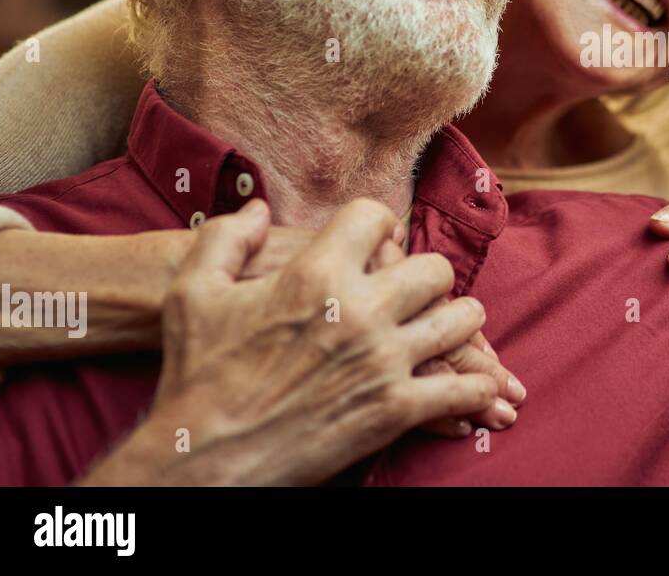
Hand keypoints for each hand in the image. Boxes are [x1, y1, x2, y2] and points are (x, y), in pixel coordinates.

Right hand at [83, 198, 498, 485]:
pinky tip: (473, 385)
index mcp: (315, 273)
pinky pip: (461, 388)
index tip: (379, 241)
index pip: (377, 218)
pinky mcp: (394, 410)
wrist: (199, 459)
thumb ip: (225, 239)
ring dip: (459, 321)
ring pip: (461, 318)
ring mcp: (382, 360)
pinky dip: (474, 387)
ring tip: (450, 326)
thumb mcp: (193, 292)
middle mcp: (359, 309)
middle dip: (428, 275)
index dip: (379, 226)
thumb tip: (259, 209)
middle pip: (435, 267)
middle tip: (420, 290)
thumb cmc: (194, 375)